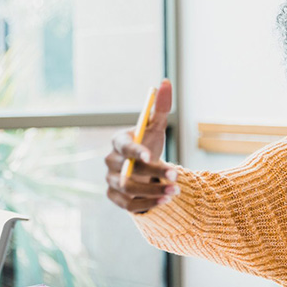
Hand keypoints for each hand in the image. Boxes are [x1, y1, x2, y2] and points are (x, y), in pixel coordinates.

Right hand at [105, 79, 178, 213]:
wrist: (147, 171)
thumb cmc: (150, 144)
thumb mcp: (156, 127)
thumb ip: (161, 107)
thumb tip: (165, 82)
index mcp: (119, 142)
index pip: (123, 146)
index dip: (136, 151)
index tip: (152, 156)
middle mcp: (110, 161)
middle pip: (127, 170)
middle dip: (152, 173)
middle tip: (176, 176)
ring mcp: (111, 181)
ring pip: (129, 189)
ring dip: (154, 191)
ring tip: (176, 191)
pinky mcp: (115, 198)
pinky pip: (129, 205)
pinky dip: (148, 204)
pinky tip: (166, 201)